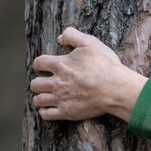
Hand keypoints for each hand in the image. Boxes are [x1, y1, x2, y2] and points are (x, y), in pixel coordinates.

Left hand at [29, 28, 147, 125]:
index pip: (39, 63)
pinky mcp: (67, 112)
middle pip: (35, 84)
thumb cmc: (105, 65)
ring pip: (38, 100)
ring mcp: (61, 99)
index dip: (39, 64)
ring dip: (39, 97)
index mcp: (60, 64)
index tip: (43, 66)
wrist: (115, 89)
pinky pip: (47, 115)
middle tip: (44, 82)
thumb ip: (73, 36)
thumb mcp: (90, 42)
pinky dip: (44, 112)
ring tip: (44, 96)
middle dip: (37, 82)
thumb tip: (60, 37)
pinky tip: (48, 109)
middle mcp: (57, 82)